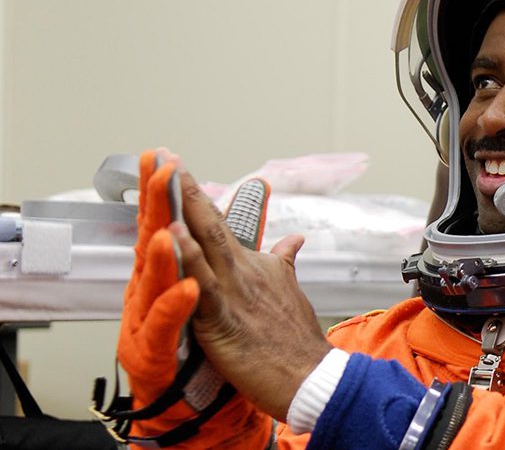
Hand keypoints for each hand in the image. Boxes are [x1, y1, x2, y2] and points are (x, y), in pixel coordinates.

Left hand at [114, 149, 271, 447]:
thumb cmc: (299, 342)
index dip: (197, 197)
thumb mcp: (291, 293)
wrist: (313, 377)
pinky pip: (200, 283)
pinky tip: (171, 234)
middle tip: (166, 154)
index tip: (178, 169)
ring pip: (205, 242)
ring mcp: (234, 291)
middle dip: (185, 187)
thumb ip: (284, 263)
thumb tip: (293, 238)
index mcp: (256, 266)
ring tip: (165, 177)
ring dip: (184, 208)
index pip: (221, 225)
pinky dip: (187, 257)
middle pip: (211, 221)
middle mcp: (244, 270)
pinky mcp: (223, 319)